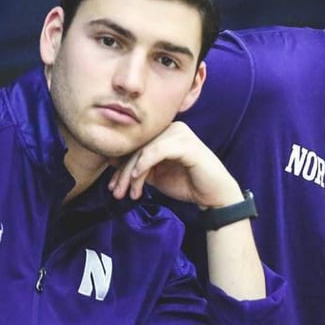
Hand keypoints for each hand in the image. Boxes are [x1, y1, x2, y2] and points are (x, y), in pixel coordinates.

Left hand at [108, 121, 242, 208]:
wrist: (213, 195)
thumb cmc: (186, 183)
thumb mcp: (155, 175)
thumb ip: (137, 167)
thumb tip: (111, 160)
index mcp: (165, 133)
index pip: (136, 146)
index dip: (121, 166)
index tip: (113, 187)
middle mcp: (172, 128)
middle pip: (138, 147)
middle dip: (124, 173)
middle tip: (116, 193)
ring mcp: (180, 134)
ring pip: (145, 150)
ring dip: (132, 173)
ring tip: (129, 193)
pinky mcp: (186, 144)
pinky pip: (158, 150)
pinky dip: (145, 163)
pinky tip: (136, 177)